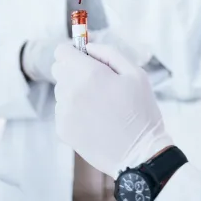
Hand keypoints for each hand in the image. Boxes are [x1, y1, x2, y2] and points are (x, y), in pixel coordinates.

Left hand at [52, 44, 172, 175]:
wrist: (139, 153)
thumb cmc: (141, 111)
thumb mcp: (135, 74)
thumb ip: (109, 53)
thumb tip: (88, 47)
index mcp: (88, 74)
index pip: (61, 52)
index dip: (73, 52)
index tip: (84, 58)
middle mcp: (71, 91)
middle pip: (59, 70)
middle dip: (74, 70)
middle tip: (96, 83)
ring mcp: (64, 112)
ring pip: (61, 91)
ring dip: (74, 92)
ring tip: (99, 105)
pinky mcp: (62, 129)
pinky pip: (63, 110)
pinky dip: (74, 111)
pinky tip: (94, 120)